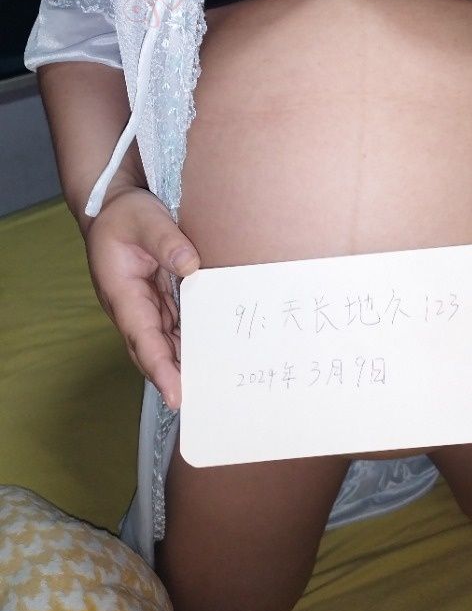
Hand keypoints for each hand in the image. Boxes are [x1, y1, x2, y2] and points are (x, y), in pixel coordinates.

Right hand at [84, 185, 199, 408]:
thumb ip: (166, 240)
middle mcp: (134, 308)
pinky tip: (217, 354)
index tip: (176, 395)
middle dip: (177, 378)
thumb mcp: (144, 218)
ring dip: (187, 364)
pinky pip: (178, 328)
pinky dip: (194, 342)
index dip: (160, 368)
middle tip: (206, 403)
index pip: (142, 338)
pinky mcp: (162, 301)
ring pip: (168, 344)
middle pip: (155, 351)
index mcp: (123, 294)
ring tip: (218, 387)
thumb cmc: (125, 214)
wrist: (114, 207)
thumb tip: (191, 265)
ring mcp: (148, 307)